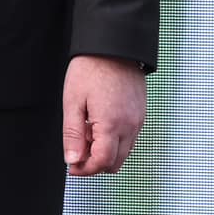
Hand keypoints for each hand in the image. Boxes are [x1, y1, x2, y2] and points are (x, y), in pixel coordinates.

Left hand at [62, 54, 145, 174]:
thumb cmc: (91, 69)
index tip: (72, 167)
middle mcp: (130, 126)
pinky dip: (115, 140)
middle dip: (95, 164)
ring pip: (124, 152)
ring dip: (105, 152)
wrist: (113, 45)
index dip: (85, 170)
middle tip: (76, 152)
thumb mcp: (73, 101)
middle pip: (115, 163)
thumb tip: (72, 160)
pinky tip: (99, 124)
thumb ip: (73, 134)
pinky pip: (130, 138)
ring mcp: (139, 120)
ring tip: (87, 132)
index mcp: (112, 124)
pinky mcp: (141, 113)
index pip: (102, 162)